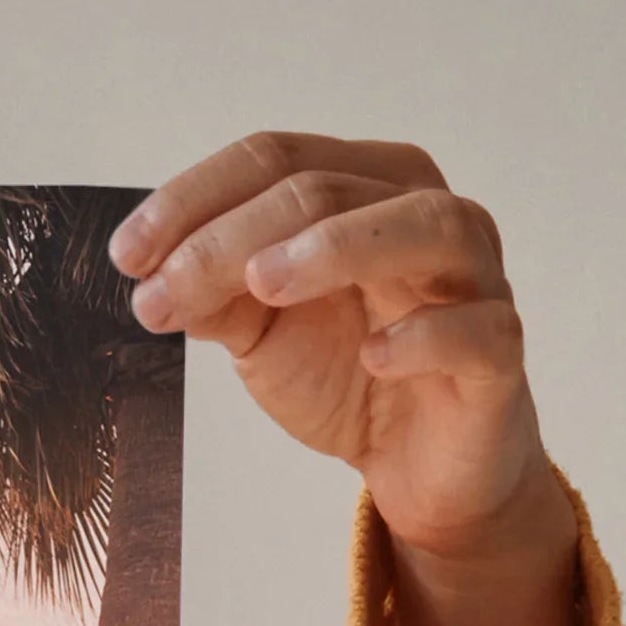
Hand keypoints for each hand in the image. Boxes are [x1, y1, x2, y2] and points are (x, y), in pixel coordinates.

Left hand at [115, 133, 599, 625]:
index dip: (195, 198)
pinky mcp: (499, 353)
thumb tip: (152, 271)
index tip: (126, 255)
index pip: (277, 159)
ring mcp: (474, 279)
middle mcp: (426, 214)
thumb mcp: (262, 331)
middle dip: (233, 237)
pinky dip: (425, 334)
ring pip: (423, 226)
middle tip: (163, 290)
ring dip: (338, 247)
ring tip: (263, 284)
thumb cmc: (348, 373)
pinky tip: (374, 354)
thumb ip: (216, 293)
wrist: (418, 466)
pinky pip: (477, 328)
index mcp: (366, 188)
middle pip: (329, 188)